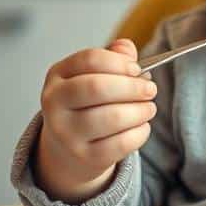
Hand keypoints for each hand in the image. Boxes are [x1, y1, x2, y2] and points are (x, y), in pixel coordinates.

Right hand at [36, 39, 157, 201]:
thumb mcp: (90, 77)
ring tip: (148, 108)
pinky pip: (121, 143)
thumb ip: (111, 57)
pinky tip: (142, 127)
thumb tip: (126, 49)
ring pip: (112, 117)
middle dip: (132, 87)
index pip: (90, 60)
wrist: (67, 150)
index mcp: (57, 77)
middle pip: (97, 87)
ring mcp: (67, 134)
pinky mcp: (85, 157)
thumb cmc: (85, 106)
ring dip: (140, 110)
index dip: (119, 62)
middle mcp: (55, 104)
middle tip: (150, 89)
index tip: (137, 68)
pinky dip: (139, 132)